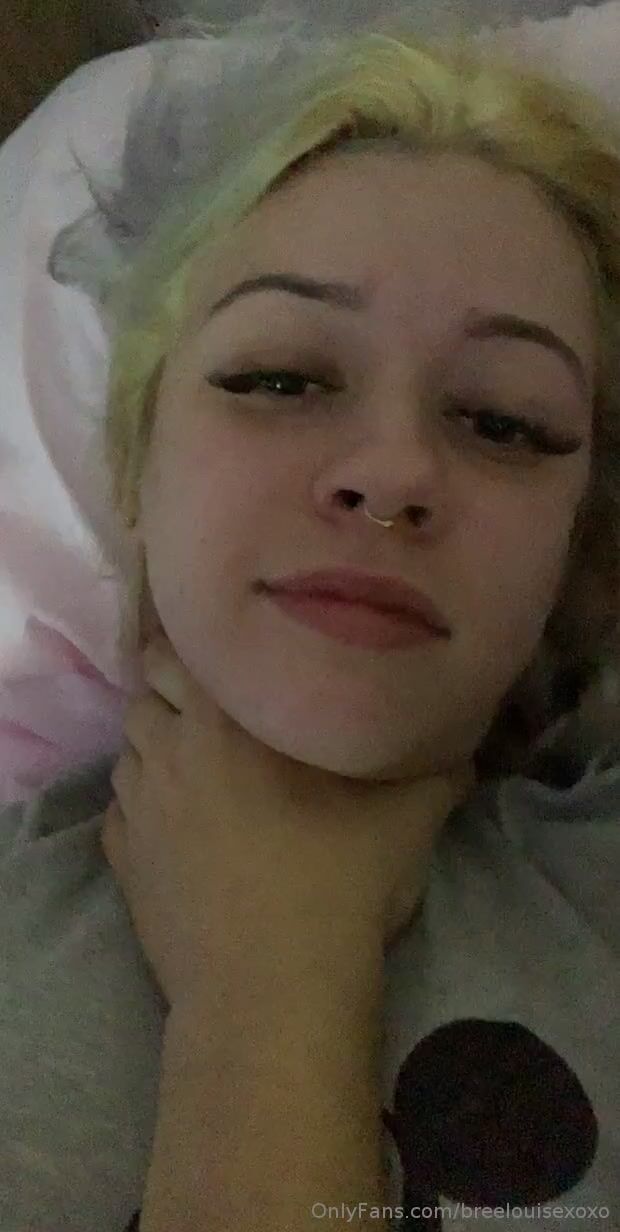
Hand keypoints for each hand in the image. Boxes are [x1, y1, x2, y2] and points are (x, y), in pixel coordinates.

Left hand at [101, 634, 474, 1011]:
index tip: (231, 650)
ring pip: (130, 747)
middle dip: (174, 688)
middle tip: (218, 705)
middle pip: (148, 689)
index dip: (202, 644)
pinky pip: (120, 808)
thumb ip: (436, 769)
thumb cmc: (336, 888)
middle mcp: (170, 750)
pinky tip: (177, 821)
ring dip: (156, 743)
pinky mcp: (122, 860)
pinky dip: (142, 802)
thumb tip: (462, 743)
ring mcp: (139, 807)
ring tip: (197, 761)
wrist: (268, 990)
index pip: (183, 647)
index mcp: (226, 720)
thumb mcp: (408, 819)